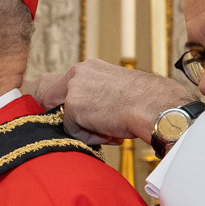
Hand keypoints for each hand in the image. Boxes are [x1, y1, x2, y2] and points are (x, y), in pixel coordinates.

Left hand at [33, 59, 191, 144]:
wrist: (155, 105)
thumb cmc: (144, 101)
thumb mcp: (116, 88)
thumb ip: (96, 94)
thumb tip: (87, 112)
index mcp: (89, 67)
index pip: (63, 85)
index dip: (67, 105)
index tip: (78, 115)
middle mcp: (78, 73)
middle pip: (50, 98)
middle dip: (64, 116)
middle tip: (88, 126)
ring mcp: (73, 89)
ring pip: (65, 118)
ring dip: (85, 129)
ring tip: (110, 128)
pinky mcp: (73, 107)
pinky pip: (73, 132)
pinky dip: (90, 137)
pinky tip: (109, 131)